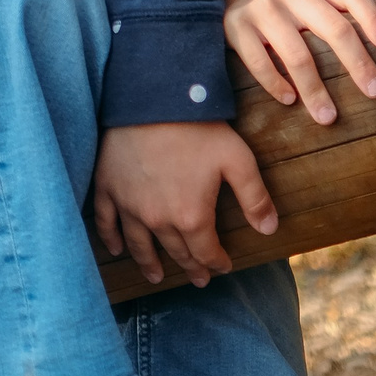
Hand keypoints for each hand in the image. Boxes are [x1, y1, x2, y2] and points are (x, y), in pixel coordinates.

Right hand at [92, 122, 276, 287]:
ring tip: (157, 276)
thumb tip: (269, 230)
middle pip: (176, 251)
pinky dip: (111, 240)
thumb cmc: (197, 127)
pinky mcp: (107, 187)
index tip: (223, 268)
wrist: (151, 98)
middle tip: (198, 278)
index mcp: (190, 216)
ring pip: (139, 245)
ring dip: (150, 264)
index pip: (206, 251)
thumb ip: (254, 197)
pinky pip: (106, 222)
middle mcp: (157, 219)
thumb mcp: (237, 158)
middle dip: (190, 266)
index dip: (217, 262)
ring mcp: (128, 205)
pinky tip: (116, 250)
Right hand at [224, 0, 375, 123]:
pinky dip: (277, 86)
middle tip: (375, 92)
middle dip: (357, 63)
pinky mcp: (237, 27)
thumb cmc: (287, 10)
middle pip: (333, 28)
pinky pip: (260, 63)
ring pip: (297, 54)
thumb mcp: (312, 1)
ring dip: (315, 90)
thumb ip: (338, 17)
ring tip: (328, 117)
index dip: (372, 17)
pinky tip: (290, 101)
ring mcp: (263, 8)